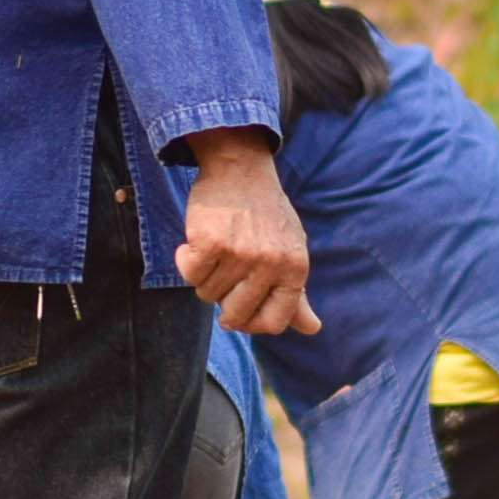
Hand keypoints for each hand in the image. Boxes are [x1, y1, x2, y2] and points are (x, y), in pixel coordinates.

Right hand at [175, 132, 317, 334]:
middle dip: (223, 303)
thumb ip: (296, 294)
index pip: (274, 322)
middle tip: (224, 276)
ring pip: (208, 294)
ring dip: (204, 278)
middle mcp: (270, 263)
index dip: (252, 323)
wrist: (240, 168)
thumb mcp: (290, 250)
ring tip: (214, 250)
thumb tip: (312, 330)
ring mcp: (240, 253)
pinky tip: (194, 243)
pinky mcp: (210, 242)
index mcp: (295, 268)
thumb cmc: (267, 214)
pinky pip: (189, 274)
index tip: (239, 310)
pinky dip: (186, 261)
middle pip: (236, 316)